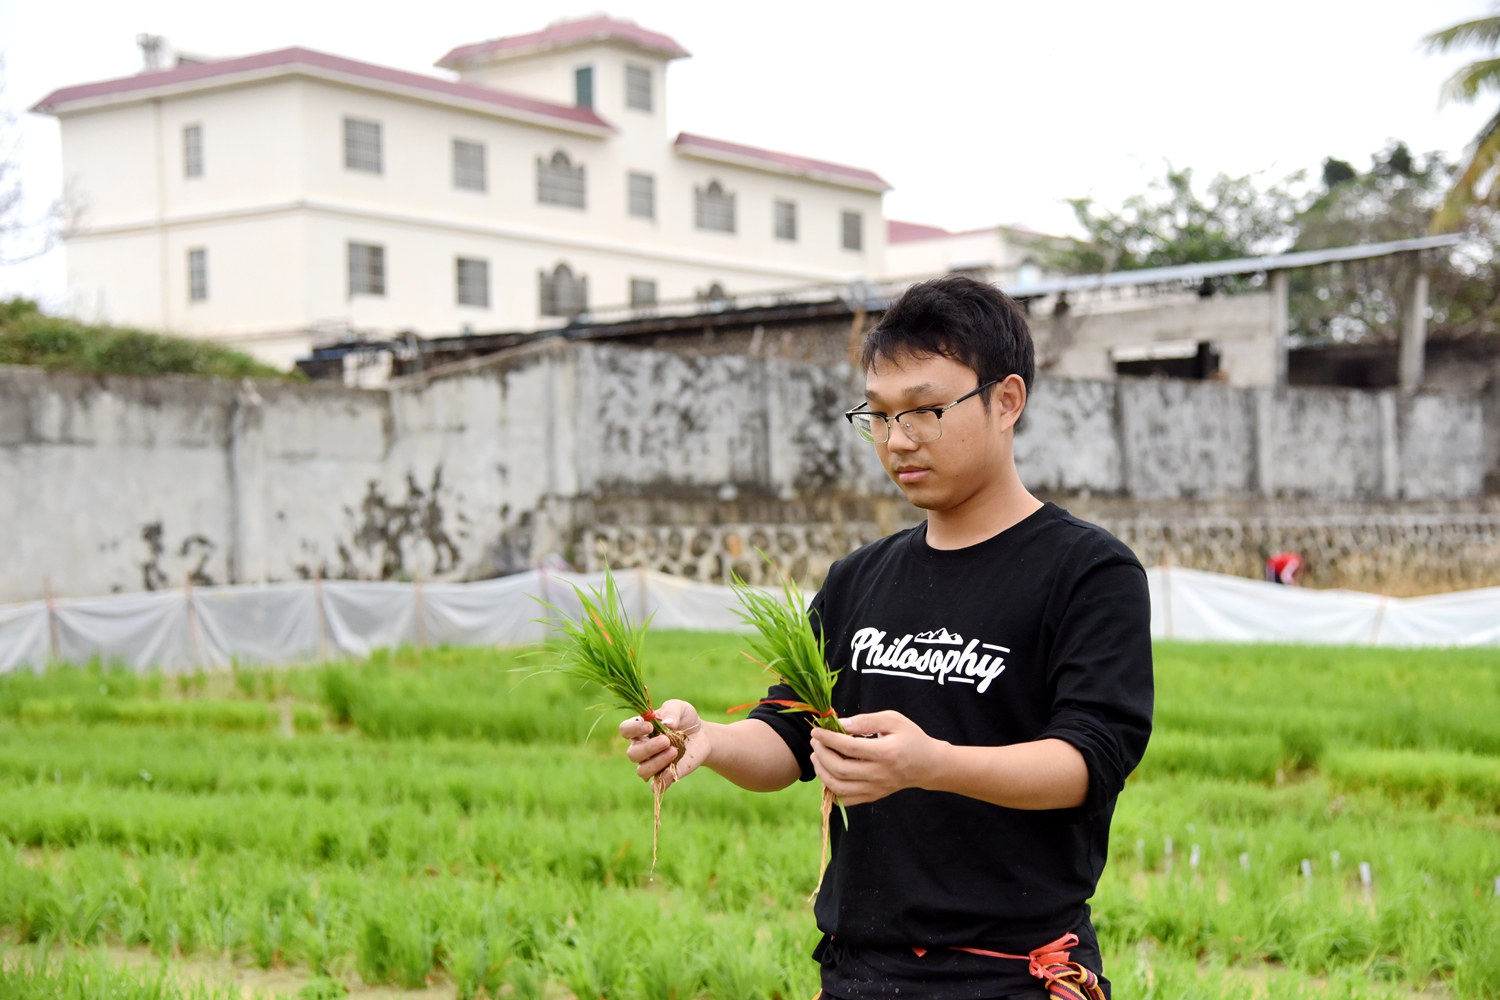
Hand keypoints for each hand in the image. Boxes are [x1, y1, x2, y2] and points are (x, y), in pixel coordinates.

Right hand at [619, 699, 709, 789]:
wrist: (702, 736)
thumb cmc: (686, 720)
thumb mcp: (681, 708)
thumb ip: (672, 711)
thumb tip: (667, 723)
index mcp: (640, 729)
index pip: (625, 730)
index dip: (633, 729)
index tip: (650, 727)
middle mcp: (642, 748)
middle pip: (632, 753)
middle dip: (649, 748)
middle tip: (666, 740)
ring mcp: (652, 763)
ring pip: (642, 770)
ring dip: (656, 762)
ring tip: (674, 751)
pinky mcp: (665, 776)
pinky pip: (656, 785)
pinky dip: (662, 780)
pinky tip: (672, 771)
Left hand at [809, 710, 947, 805]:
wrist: (928, 765)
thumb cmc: (910, 738)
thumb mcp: (893, 720)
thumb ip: (865, 721)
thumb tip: (840, 724)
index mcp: (884, 753)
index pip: (848, 747)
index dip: (828, 738)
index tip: (816, 731)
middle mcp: (879, 774)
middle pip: (840, 769)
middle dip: (821, 754)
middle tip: (815, 742)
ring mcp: (875, 788)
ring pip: (839, 788)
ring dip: (822, 772)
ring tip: (817, 757)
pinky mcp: (873, 796)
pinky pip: (846, 800)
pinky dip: (831, 789)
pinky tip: (827, 774)